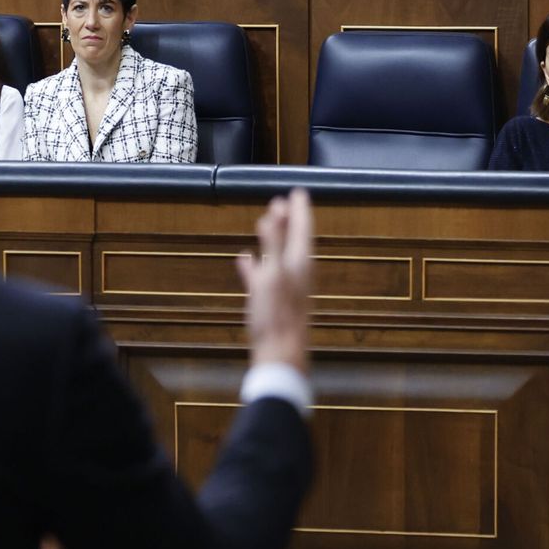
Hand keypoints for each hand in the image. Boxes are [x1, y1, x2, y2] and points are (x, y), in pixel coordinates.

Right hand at [237, 188, 312, 374]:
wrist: (280, 356)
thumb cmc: (278, 315)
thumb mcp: (273, 274)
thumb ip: (274, 243)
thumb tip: (274, 211)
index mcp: (301, 263)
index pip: (303, 228)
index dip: (300, 209)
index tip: (297, 191)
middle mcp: (298, 273)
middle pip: (294, 239)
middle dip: (288, 220)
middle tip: (282, 202)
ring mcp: (287, 288)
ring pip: (280, 255)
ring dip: (273, 239)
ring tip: (263, 223)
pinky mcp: (274, 302)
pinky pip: (264, 275)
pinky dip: (255, 264)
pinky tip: (244, 260)